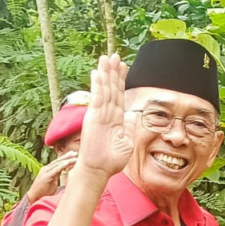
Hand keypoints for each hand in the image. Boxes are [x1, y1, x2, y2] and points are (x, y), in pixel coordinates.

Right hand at [26, 151, 77, 202]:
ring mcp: (45, 172)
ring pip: (57, 164)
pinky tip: (67, 162)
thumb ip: (57, 175)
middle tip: (76, 152)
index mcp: (48, 169)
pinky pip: (55, 170)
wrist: (34, 197)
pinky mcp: (46, 176)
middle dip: (67, 156)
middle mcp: (46, 169)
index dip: (66, 157)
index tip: (74, 154)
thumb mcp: (52, 181)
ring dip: (67, 160)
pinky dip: (61, 166)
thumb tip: (64, 172)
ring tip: (75, 157)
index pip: (58, 162)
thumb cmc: (44, 191)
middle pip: (58, 160)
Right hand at [74, 55, 133, 179]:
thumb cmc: (112, 160)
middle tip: (114, 55)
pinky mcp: (93, 118)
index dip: (121, 80)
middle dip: (113, 72)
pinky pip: (97, 99)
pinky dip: (97, 86)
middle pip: (111, 88)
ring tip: (107, 57)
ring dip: (106, 73)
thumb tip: (132, 115)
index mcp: (115, 119)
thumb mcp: (127, 143)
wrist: (99, 170)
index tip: (124, 66)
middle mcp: (106, 113)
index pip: (119, 95)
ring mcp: (99, 114)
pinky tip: (98, 73)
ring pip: (104, 90)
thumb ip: (129, 127)